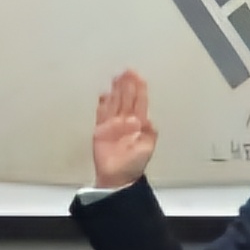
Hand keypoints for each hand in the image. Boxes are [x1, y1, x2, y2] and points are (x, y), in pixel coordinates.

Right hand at [90, 70, 156, 189]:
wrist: (117, 178)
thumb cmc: (134, 165)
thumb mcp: (147, 149)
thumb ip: (149, 134)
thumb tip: (145, 119)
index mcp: (139, 124)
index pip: (139, 102)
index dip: (138, 88)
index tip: (137, 76)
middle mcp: (126, 121)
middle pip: (126, 98)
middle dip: (126, 85)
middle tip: (126, 71)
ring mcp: (113, 125)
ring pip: (115, 102)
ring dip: (115, 90)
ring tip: (116, 78)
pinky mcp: (100, 130)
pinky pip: (101, 113)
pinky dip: (102, 103)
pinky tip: (103, 94)